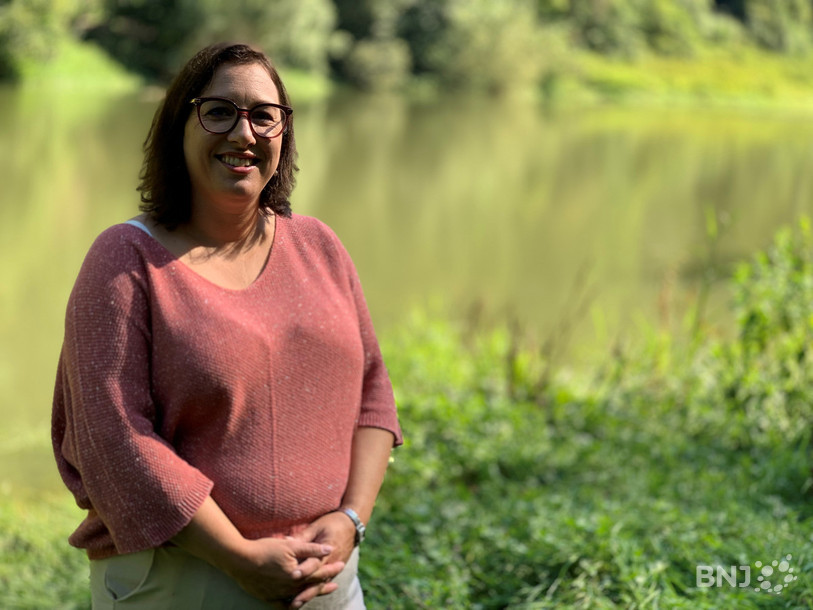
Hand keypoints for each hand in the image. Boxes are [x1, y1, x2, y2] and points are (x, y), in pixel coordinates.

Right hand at [224, 536, 344, 605]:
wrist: (240, 561)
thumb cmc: (265, 549)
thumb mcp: (290, 546)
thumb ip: (311, 548)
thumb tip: (330, 549)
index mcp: (298, 574)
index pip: (320, 572)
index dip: (331, 568)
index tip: (342, 564)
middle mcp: (290, 588)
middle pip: (312, 586)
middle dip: (325, 582)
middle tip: (336, 582)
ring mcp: (279, 595)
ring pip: (300, 597)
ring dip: (312, 594)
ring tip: (321, 592)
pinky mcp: (268, 598)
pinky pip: (283, 606)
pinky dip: (293, 605)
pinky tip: (297, 604)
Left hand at [287, 511, 356, 606]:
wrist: (351, 525)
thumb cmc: (331, 523)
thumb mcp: (316, 527)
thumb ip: (303, 537)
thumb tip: (287, 541)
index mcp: (328, 549)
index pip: (315, 562)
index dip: (304, 569)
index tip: (293, 575)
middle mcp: (333, 562)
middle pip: (318, 580)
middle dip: (305, 591)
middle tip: (294, 601)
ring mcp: (335, 568)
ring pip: (321, 585)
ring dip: (309, 595)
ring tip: (296, 605)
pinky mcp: (334, 570)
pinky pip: (324, 583)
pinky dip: (314, 592)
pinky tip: (304, 599)